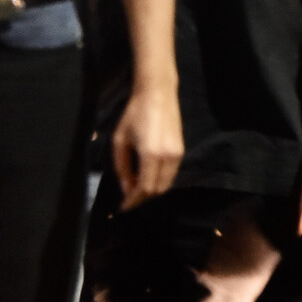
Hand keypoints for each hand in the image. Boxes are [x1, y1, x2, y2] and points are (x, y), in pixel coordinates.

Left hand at [112, 82, 183, 209]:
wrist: (158, 94)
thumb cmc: (134, 113)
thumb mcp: (120, 139)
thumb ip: (122, 167)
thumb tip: (126, 188)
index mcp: (150, 154)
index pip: (145, 188)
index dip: (134, 200)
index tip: (123, 207)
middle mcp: (167, 157)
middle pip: (157, 189)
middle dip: (142, 198)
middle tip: (129, 199)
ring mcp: (178, 155)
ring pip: (166, 184)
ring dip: (152, 190)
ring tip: (136, 189)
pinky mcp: (181, 151)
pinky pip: (171, 174)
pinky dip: (159, 181)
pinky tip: (147, 176)